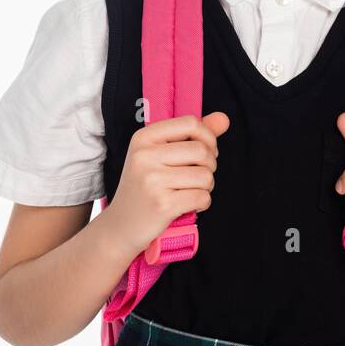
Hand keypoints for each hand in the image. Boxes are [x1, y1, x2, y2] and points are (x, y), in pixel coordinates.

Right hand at [104, 111, 229, 258]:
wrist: (120, 226)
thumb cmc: (145, 187)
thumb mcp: (161, 155)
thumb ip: (194, 135)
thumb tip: (224, 118)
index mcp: (143, 138)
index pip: (191, 123)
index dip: (208, 137)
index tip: (204, 152)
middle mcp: (145, 156)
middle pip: (202, 151)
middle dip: (210, 166)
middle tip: (197, 176)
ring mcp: (152, 180)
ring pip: (205, 176)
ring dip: (206, 187)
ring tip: (189, 191)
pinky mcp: (162, 204)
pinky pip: (202, 197)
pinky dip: (202, 203)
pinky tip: (187, 205)